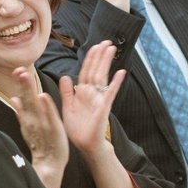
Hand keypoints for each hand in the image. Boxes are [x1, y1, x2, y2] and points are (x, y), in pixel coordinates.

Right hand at [10, 67, 67, 187]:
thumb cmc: (41, 143)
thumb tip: (13, 98)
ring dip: (30, 91)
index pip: (24, 97)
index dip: (21, 84)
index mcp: (29, 117)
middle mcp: (33, 119)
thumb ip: (22, 112)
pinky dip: (45, 107)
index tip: (18, 70)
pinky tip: (42, 96)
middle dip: (23, 84)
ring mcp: (42, 124)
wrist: (49, 163)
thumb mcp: (29, 126)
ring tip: (26, 77)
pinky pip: (49, 117)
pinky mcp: (53, 129)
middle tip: (19, 69)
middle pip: (27, 99)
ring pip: (35, 105)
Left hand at [59, 41, 126, 158]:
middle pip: (96, 70)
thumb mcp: (68, 108)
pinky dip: (116, 82)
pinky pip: (110, 93)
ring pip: (102, 77)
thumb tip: (66, 77)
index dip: (90, 58)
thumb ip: (67, 92)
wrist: (86, 146)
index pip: (86, 71)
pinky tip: (121, 72)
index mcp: (82, 93)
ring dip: (106, 62)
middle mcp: (91, 93)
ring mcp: (99, 99)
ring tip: (112, 49)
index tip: (95, 45)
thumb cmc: (78, 129)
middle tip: (107, 41)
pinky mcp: (104, 107)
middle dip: (100, 56)